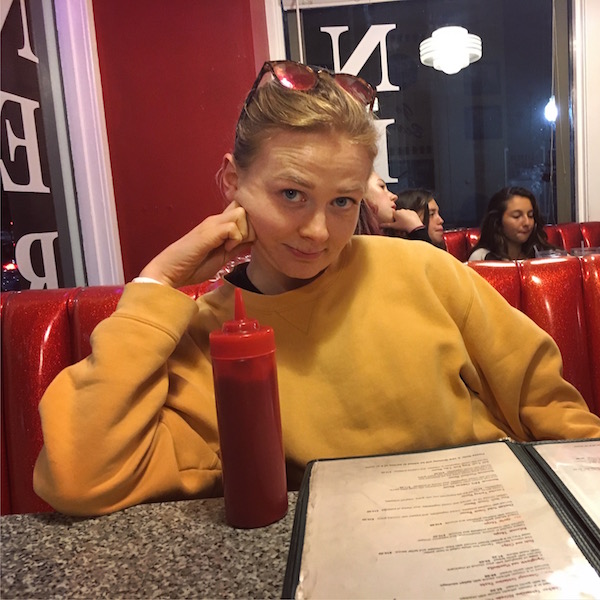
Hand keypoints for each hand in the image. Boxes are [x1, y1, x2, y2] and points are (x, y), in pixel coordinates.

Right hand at [139, 201, 255, 286]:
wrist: (169, 271)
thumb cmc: (193, 266)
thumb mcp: (222, 257)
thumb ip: (236, 247)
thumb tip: (253, 241)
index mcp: (219, 225)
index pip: (241, 210)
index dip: (251, 222)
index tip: (248, 240)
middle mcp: (216, 220)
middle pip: (244, 208)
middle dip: (250, 226)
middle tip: (241, 244)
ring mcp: (211, 224)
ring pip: (241, 213)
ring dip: (243, 232)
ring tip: (231, 247)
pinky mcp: (208, 232)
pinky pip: (232, 227)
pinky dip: (235, 239)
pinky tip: (227, 249)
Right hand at [380, 209, 423, 233]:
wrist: (415, 227)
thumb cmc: (404, 226)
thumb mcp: (394, 226)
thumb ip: (386, 225)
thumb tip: (379, 226)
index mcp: (396, 212)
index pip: (393, 215)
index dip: (394, 219)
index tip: (395, 223)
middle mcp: (402, 210)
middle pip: (398, 214)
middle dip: (399, 218)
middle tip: (400, 224)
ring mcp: (408, 210)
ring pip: (404, 214)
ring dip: (404, 217)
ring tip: (405, 224)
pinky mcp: (413, 212)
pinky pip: (410, 214)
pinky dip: (409, 217)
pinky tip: (410, 222)